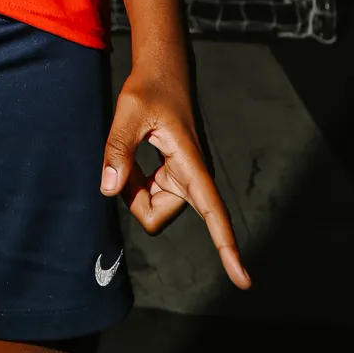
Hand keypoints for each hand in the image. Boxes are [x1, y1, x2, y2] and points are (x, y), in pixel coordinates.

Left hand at [101, 65, 250, 289]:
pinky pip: (147, 197)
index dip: (227, 247)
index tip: (243, 281)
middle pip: (155, 216)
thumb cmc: (150, 87)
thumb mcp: (129, 111)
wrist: (162, 71)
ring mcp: (183, 180)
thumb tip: (110, 191)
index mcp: (191, 165)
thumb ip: (118, 148)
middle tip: (127, 155)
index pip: (213, 211)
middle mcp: (192, 178)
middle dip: (134, 197)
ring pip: (150, 208)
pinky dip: (135, 183)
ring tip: (136, 147)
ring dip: (134, 188)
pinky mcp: (174, 179)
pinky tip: (137, 156)